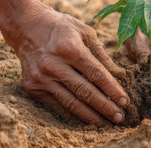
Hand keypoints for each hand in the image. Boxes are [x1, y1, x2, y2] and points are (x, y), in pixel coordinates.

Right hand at [6, 8, 128, 126]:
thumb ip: (102, 55)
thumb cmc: (62, 28)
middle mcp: (54, 65)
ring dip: (90, 115)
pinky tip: (85, 119)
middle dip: (104, 107)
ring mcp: (41, 78)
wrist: (26, 27)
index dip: (112, 90)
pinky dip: (72, 114)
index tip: (124, 101)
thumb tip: (119, 75)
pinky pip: (57, 105)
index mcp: (70, 48)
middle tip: (119, 117)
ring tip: (105, 123)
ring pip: (71, 102)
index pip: (96, 74)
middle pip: (85, 92)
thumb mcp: (85, 32)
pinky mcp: (33, 87)